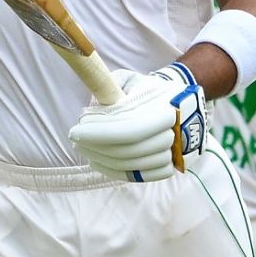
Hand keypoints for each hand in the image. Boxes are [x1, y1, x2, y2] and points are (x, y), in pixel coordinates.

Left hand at [69, 63, 205, 181]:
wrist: (180, 104)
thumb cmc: (149, 90)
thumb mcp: (131, 80)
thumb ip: (110, 88)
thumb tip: (91, 108)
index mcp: (168, 109)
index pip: (130, 130)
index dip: (100, 133)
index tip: (75, 130)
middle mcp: (176, 134)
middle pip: (128, 150)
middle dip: (96, 146)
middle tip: (75, 139)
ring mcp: (175, 154)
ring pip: (131, 165)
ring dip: (101, 159)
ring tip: (83, 148)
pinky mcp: (169, 167)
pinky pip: (138, 176)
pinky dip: (114, 171)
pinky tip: (98, 161)